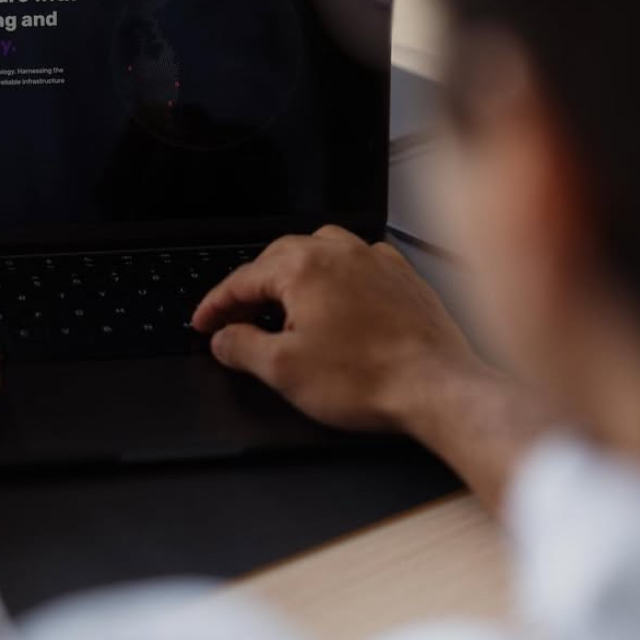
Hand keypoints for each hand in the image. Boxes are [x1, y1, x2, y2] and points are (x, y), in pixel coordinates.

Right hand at [192, 226, 481, 432]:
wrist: (437, 387)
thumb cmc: (368, 378)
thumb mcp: (284, 370)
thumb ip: (242, 347)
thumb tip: (224, 338)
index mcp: (302, 267)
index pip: (242, 279)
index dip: (215, 305)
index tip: (203, 324)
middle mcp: (338, 251)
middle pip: (276, 261)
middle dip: (251, 290)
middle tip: (236, 321)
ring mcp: (373, 259)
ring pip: (317, 254)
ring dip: (292, 277)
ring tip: (283, 308)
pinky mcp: (400, 275)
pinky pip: (356, 263)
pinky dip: (335, 278)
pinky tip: (335, 303)